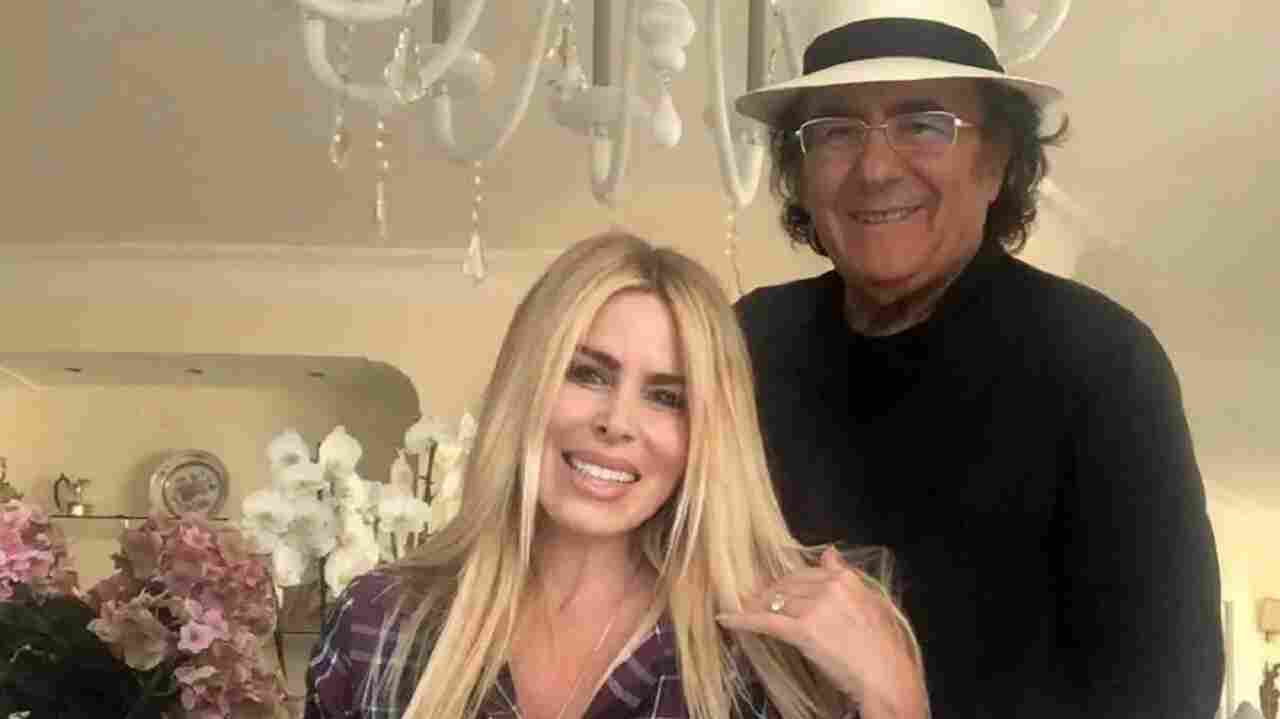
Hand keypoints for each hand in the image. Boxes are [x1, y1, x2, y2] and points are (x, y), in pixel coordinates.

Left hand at [716, 547, 927, 718]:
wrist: (888, 678)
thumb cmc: (885, 648)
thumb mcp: (874, 603)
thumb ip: (847, 576)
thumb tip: (828, 552)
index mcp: (846, 579)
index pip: (805, 573)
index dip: (787, 583)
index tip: (776, 588)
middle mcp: (829, 588)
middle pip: (787, 586)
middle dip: (769, 594)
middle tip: (754, 601)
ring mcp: (815, 608)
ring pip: (775, 602)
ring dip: (756, 606)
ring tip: (742, 610)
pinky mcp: (803, 631)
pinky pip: (766, 622)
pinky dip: (743, 620)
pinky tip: (726, 619)